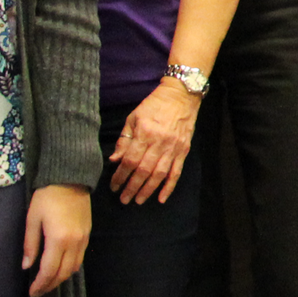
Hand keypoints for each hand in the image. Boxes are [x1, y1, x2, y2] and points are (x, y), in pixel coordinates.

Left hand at [21, 183, 90, 296]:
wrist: (70, 179)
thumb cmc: (47, 197)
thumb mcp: (32, 219)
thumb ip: (30, 244)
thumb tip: (27, 266)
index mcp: (58, 240)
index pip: (49, 270)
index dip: (40, 284)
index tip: (32, 292)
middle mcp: (74, 243)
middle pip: (63, 273)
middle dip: (51, 285)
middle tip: (39, 291)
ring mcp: (83, 239)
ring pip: (74, 267)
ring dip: (61, 278)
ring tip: (49, 281)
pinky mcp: (87, 235)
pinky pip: (80, 258)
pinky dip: (70, 267)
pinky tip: (61, 267)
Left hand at [110, 81, 201, 203]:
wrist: (181, 95)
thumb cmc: (154, 105)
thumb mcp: (133, 117)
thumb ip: (124, 139)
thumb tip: (114, 160)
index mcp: (145, 133)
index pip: (130, 160)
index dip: (120, 175)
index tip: (113, 186)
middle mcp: (159, 142)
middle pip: (144, 171)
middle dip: (132, 187)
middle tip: (124, 200)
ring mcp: (173, 148)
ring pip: (159, 174)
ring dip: (148, 190)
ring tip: (138, 201)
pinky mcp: (184, 151)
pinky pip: (176, 172)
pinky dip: (169, 187)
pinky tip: (161, 198)